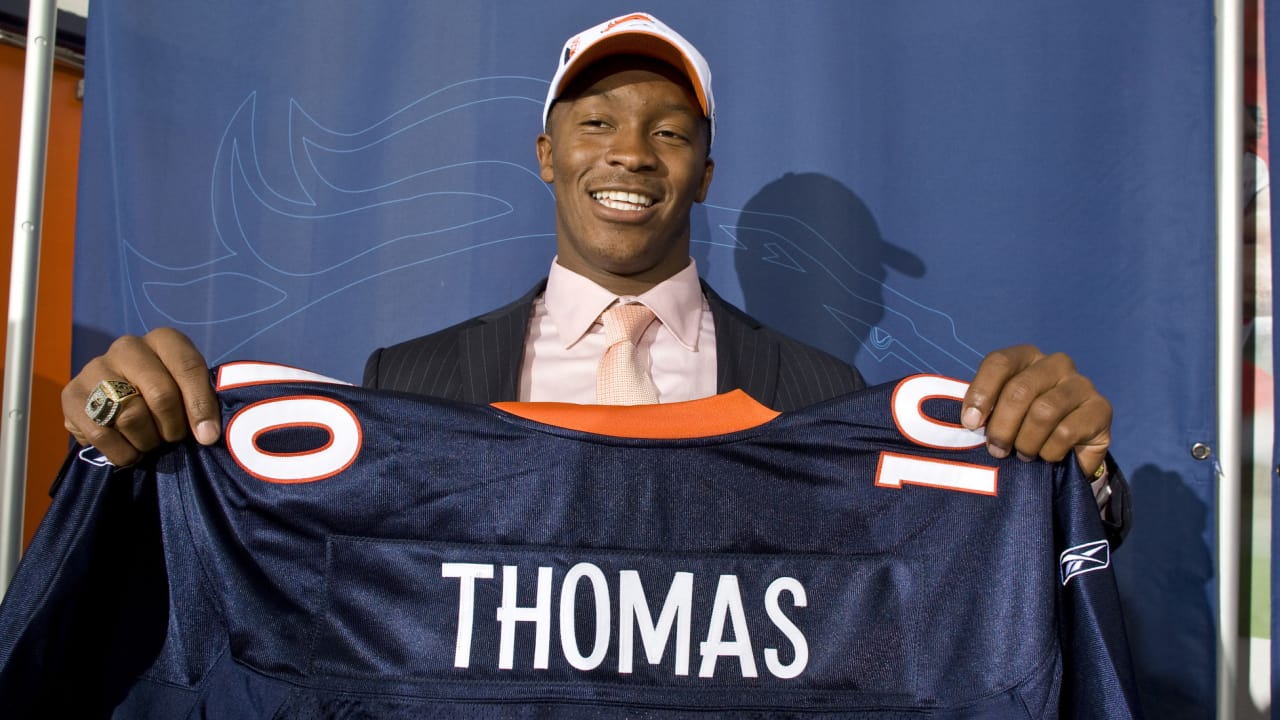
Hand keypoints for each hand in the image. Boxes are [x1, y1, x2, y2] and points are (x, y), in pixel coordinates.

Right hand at [61, 328, 218, 465]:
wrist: (117, 400)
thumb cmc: (167, 396)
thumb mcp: (189, 391)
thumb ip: (203, 404)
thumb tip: (207, 435)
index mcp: (163, 340)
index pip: (188, 367)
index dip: (200, 405)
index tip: (207, 436)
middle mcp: (128, 347)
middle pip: (161, 395)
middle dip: (173, 428)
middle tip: (173, 439)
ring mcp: (95, 368)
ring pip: (130, 417)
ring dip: (147, 442)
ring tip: (150, 442)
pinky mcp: (71, 394)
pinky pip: (101, 435)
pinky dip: (122, 453)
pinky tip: (129, 450)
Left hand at [960, 345, 1110, 476]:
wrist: (1068, 450)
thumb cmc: (1024, 426)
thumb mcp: (999, 414)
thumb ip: (984, 410)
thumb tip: (969, 421)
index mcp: (1027, 356)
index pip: (999, 362)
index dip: (981, 393)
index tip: (970, 424)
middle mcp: (1056, 364)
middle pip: (1020, 390)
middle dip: (1001, 426)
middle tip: (996, 450)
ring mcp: (1081, 384)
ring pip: (1043, 412)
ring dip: (1026, 441)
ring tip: (1022, 454)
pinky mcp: (1101, 408)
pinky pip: (1066, 432)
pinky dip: (1049, 451)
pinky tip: (1046, 456)